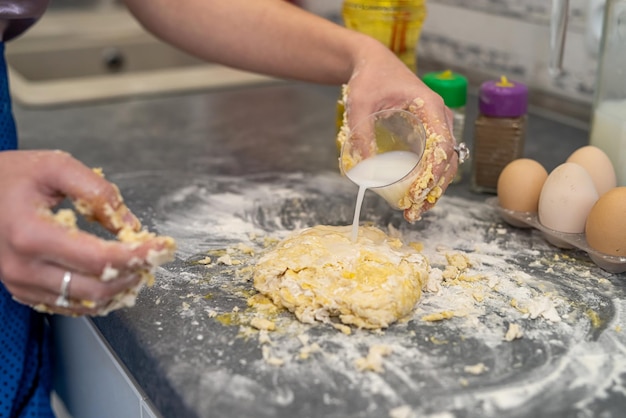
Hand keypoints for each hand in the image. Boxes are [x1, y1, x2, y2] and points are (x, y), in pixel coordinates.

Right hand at [0, 150, 174, 315]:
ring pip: (86, 303)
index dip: (138, 255)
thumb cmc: (9, 176)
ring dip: (120, 288)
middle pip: (97, 289)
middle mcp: (23, 267)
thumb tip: (131, 224)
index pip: (101, 259)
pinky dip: (98, 297)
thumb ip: (98, 192)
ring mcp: (20, 284)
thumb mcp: (55, 166)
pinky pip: (69, 306)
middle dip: (134, 273)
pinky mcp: (21, 291)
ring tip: (136, 265)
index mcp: (32, 234)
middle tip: (152, 256)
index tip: (162, 247)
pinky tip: (112, 278)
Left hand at [340, 37, 459, 221]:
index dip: (432, 174)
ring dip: (433, 189)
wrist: (373, 64)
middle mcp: (438, 117)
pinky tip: (414, 197)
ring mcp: (435, 126)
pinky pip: (434, 159)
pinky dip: (428, 179)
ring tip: (414, 212)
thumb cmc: (369, 78)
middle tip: (414, 213)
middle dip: (435, 189)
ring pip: (445, 163)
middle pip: (448, 160)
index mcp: (429, 106)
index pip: (441, 146)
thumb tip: (364, 169)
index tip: (416, 194)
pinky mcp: (427, 133)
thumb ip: (361, 133)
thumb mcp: (360, 102)